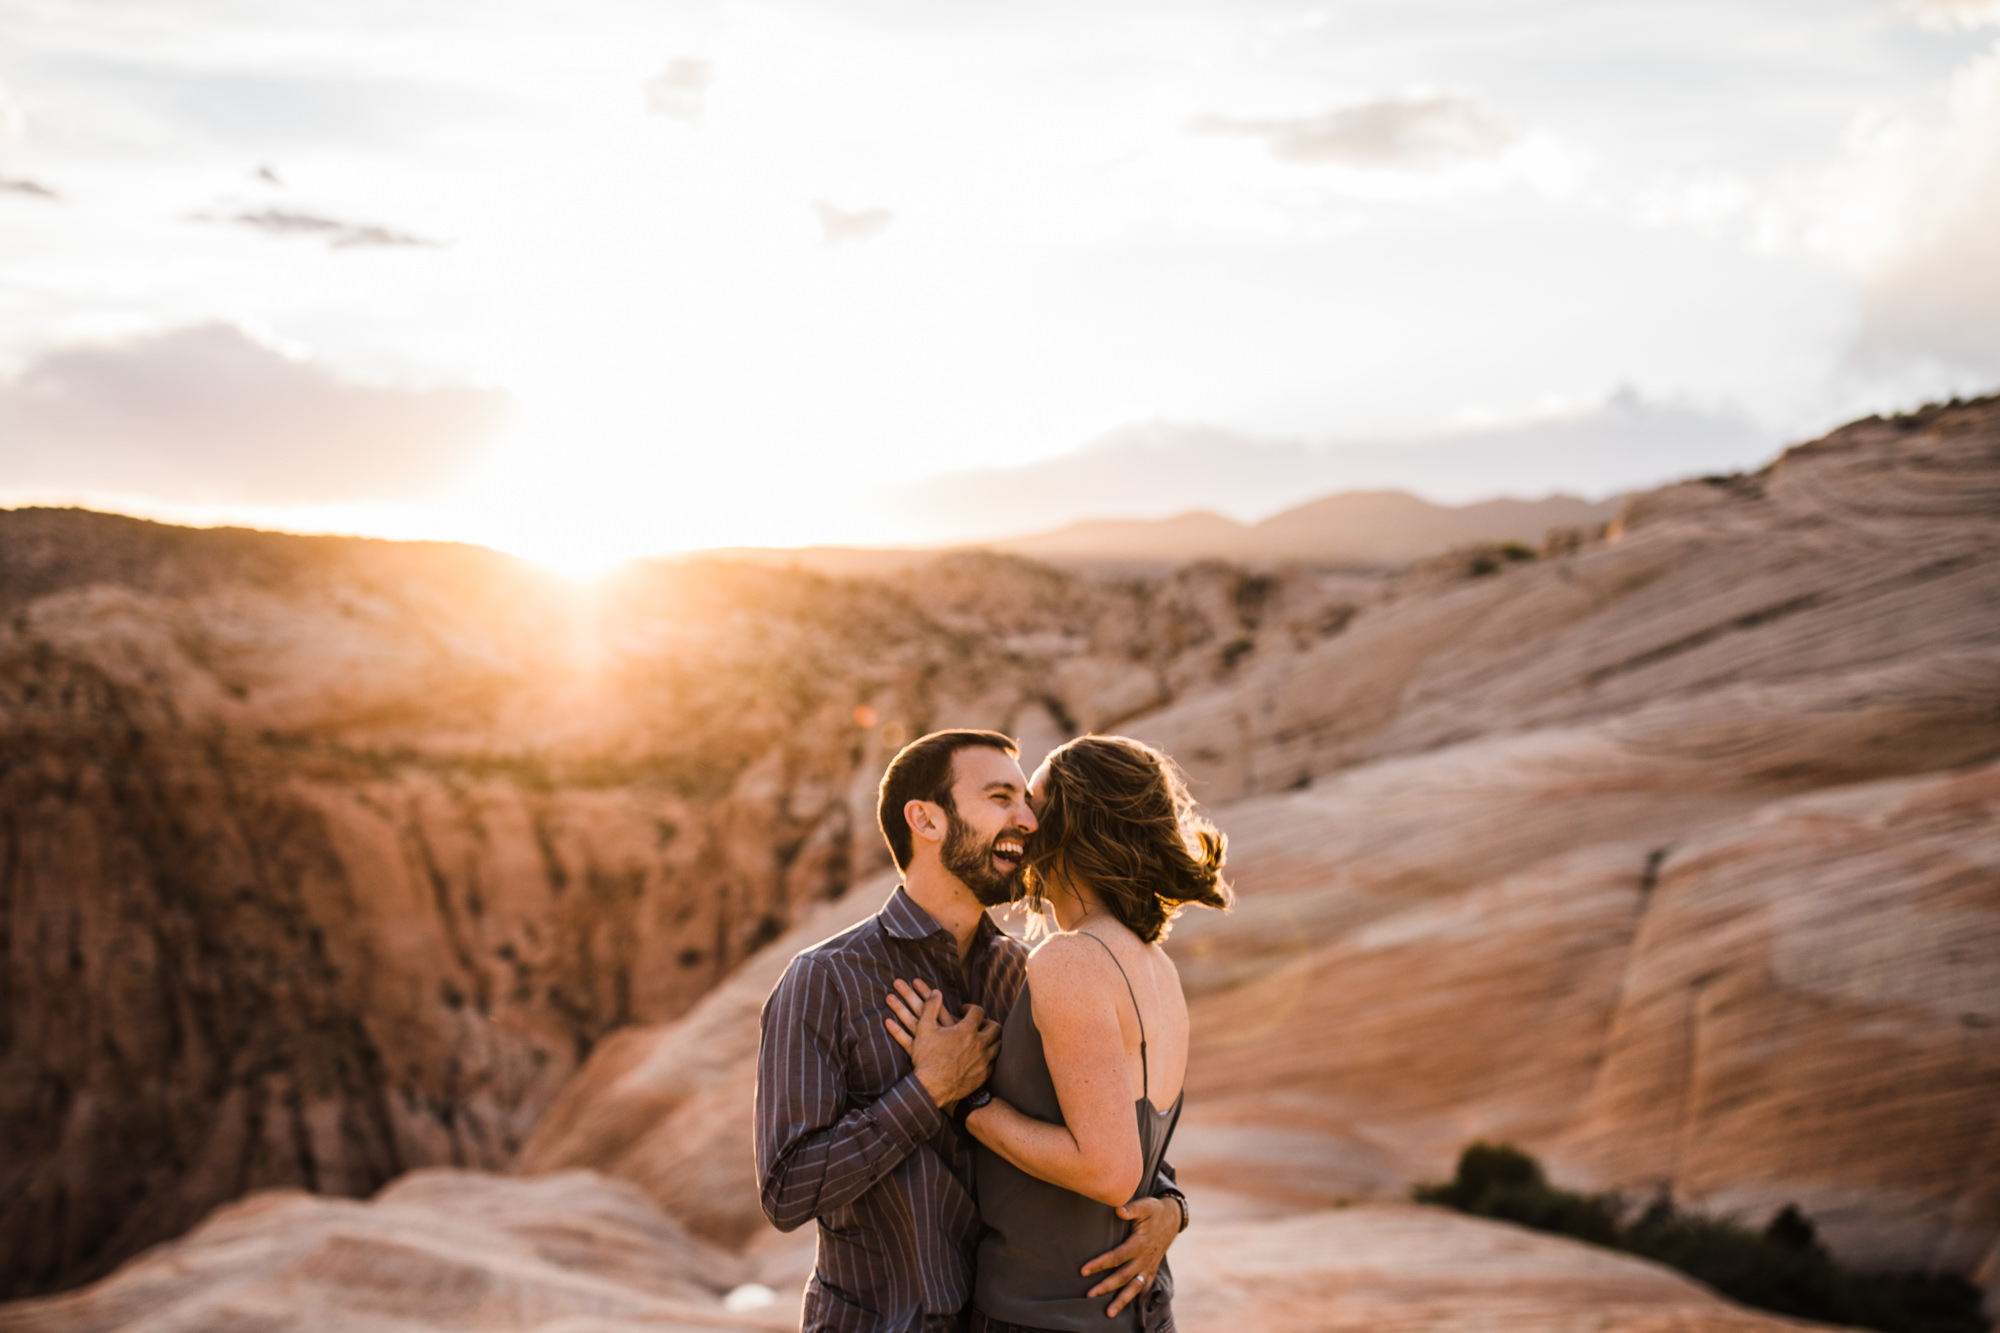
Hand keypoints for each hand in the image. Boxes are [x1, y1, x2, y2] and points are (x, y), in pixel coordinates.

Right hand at [884, 978, 999, 1107]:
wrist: (930, 1088)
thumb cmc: (926, 1058)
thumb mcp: (924, 1029)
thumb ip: (930, 1007)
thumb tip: (935, 991)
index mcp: (967, 1030)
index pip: (978, 1011)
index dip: (970, 1008)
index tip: (963, 1010)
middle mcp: (980, 1044)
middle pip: (995, 1027)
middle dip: (987, 1022)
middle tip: (978, 1024)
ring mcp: (984, 1060)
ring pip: (998, 1045)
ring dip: (991, 1040)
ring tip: (981, 1039)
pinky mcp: (984, 1075)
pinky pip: (994, 1063)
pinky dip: (989, 1057)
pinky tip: (980, 1057)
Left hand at [1081, 1195, 1176, 1316]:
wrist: (1173, 1218)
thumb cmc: (1155, 1211)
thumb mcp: (1145, 1206)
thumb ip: (1131, 1209)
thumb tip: (1118, 1210)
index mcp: (1140, 1244)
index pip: (1117, 1257)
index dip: (1100, 1264)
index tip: (1084, 1271)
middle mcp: (1144, 1258)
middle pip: (1123, 1276)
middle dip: (1106, 1287)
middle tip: (1089, 1295)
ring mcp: (1149, 1266)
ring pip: (1134, 1287)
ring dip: (1122, 1301)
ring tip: (1109, 1313)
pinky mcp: (1152, 1269)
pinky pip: (1145, 1287)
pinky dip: (1139, 1299)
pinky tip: (1131, 1311)